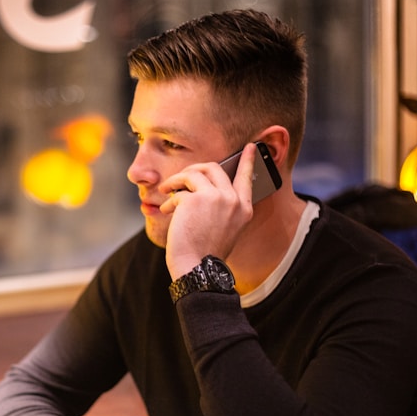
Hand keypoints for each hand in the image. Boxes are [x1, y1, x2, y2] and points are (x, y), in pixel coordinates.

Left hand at [159, 143, 255, 278]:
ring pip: (194, 173)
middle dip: (194, 169)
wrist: (197, 268)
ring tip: (166, 191)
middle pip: (214, 168)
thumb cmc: (205, 253)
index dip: (248, 161)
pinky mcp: (195, 199)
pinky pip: (179, 190)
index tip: (250, 147)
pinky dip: (170, 199)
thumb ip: (222, 207)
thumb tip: (201, 188)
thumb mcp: (225, 229)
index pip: (247, 178)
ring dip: (177, 180)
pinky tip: (167, 210)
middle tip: (181, 178)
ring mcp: (216, 197)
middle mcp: (233, 200)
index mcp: (244, 209)